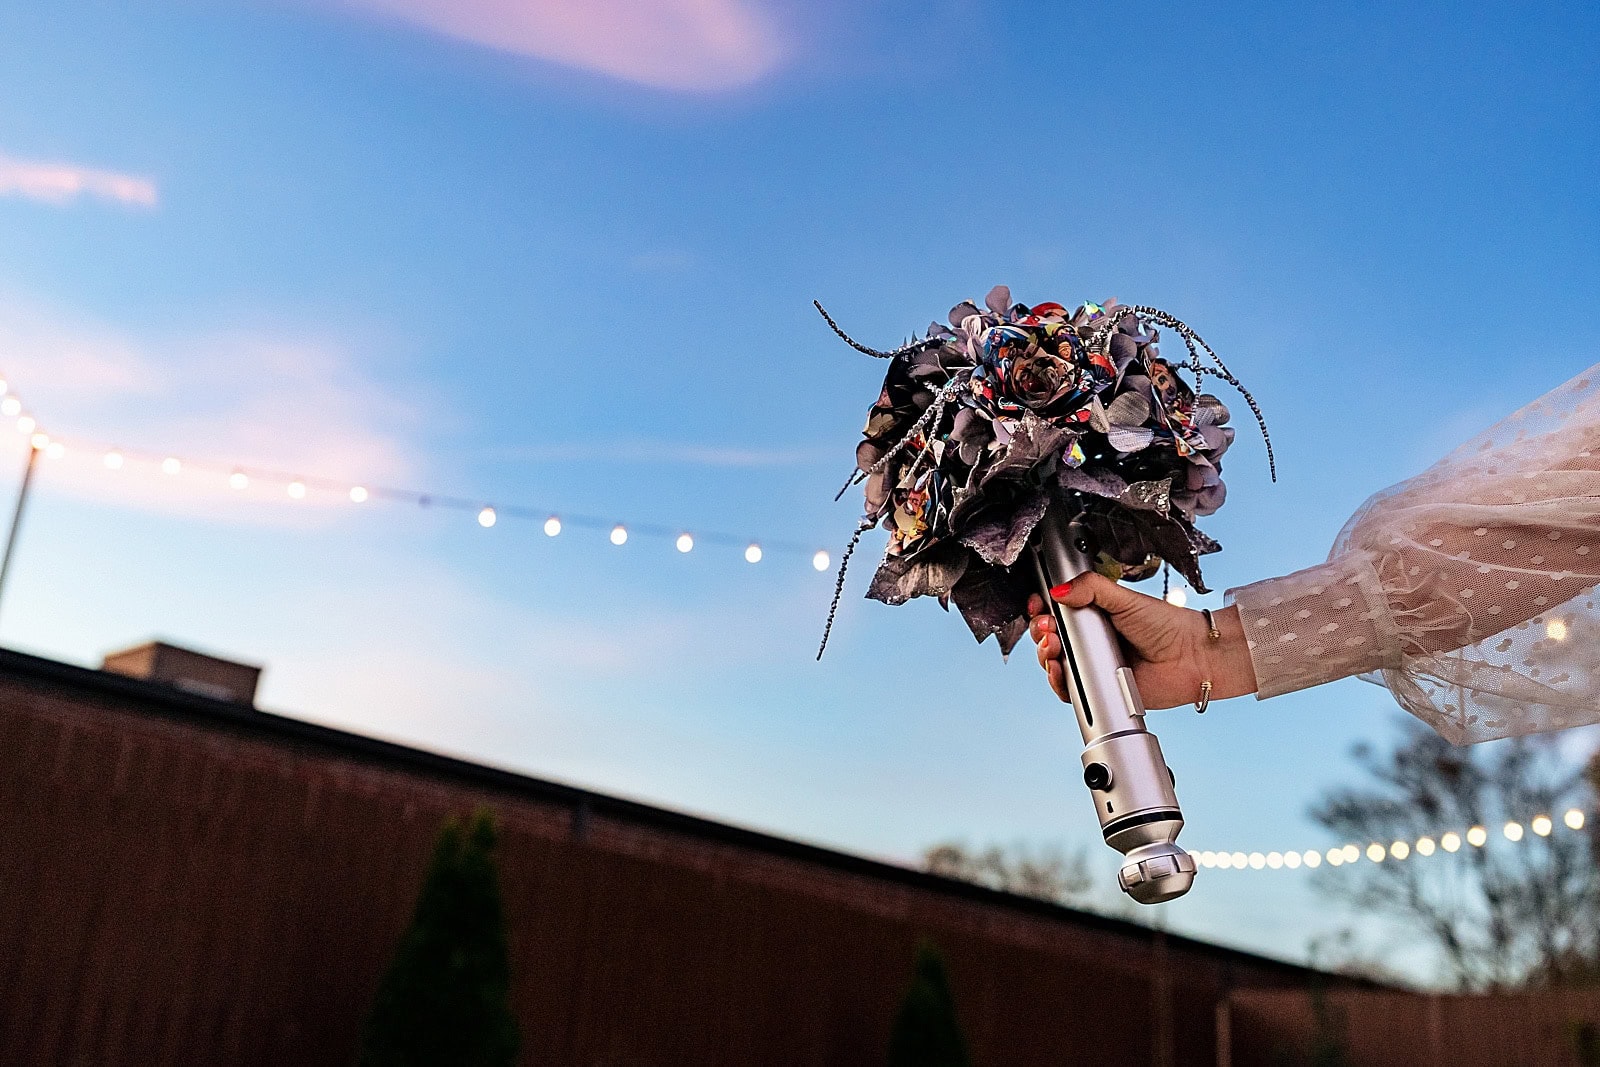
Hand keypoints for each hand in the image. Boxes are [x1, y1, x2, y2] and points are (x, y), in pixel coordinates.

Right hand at [1027, 573, 1257, 709]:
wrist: (1190, 658)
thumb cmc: (1167, 627)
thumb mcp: (1125, 599)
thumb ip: (1091, 588)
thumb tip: (1058, 589)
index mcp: (1094, 616)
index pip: (1057, 611)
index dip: (1043, 609)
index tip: (1039, 605)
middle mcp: (1090, 641)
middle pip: (1049, 637)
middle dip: (1040, 631)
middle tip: (1048, 627)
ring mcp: (1092, 665)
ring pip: (1054, 664)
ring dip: (1044, 655)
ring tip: (1054, 647)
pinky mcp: (1098, 689)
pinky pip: (1069, 690)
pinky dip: (1058, 682)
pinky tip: (1059, 671)